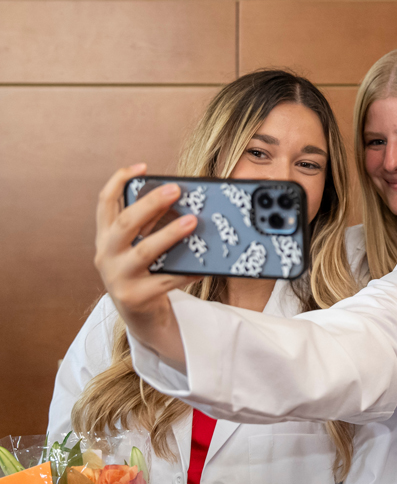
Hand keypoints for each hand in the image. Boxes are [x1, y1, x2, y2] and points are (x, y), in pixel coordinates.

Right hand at [94, 164, 197, 367]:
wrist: (141, 317)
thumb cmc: (146, 273)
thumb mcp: (140, 245)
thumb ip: (151, 224)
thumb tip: (182, 199)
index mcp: (105, 237)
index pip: (105, 202)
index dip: (120, 181)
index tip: (142, 166)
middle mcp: (105, 255)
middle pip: (125, 223)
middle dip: (151, 203)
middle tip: (176, 190)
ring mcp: (118, 278)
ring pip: (145, 252)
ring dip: (170, 235)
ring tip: (193, 222)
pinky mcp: (136, 297)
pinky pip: (167, 280)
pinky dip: (187, 270)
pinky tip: (204, 264)